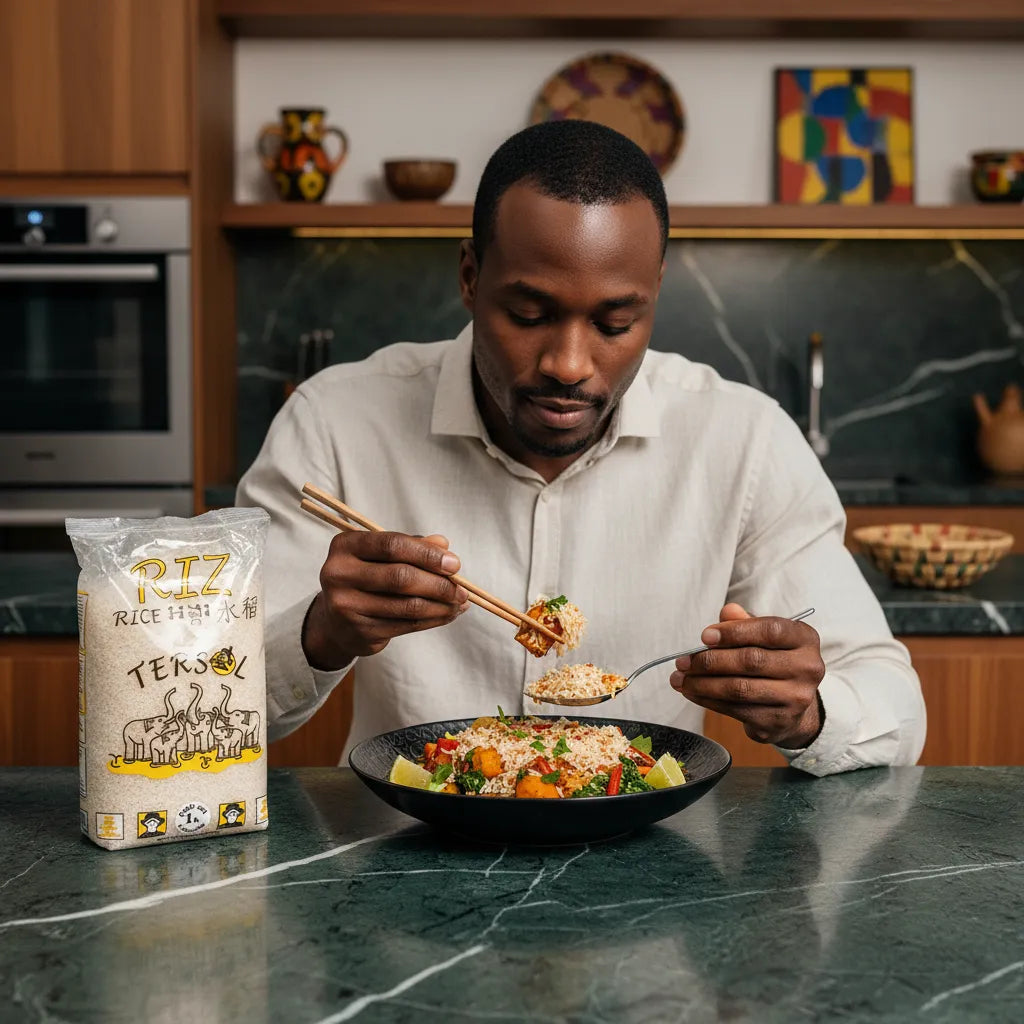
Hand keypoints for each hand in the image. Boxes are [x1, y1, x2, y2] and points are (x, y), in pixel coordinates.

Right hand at [302, 531, 469, 669]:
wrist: (337, 621)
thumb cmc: (367, 578)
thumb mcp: (383, 556)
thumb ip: (412, 546)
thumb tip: (444, 545)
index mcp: (345, 546)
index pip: (392, 546)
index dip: (427, 554)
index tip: (455, 563)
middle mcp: (338, 574)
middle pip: (400, 577)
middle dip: (439, 583)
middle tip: (463, 589)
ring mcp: (345, 605)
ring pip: (407, 605)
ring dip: (441, 605)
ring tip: (460, 603)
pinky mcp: (359, 631)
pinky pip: (406, 625)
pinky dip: (433, 620)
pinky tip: (448, 614)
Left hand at [669, 603, 825, 747]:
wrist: (792, 705)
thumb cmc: (772, 660)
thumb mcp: (764, 636)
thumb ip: (745, 622)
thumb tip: (727, 612)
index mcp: (805, 639)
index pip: (770, 630)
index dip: (734, 632)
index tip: (704, 636)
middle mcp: (807, 669)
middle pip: (751, 661)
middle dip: (710, 660)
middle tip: (683, 661)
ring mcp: (796, 698)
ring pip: (740, 688)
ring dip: (702, 683)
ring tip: (680, 678)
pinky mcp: (778, 721)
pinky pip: (736, 709)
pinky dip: (708, 700)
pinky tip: (692, 692)